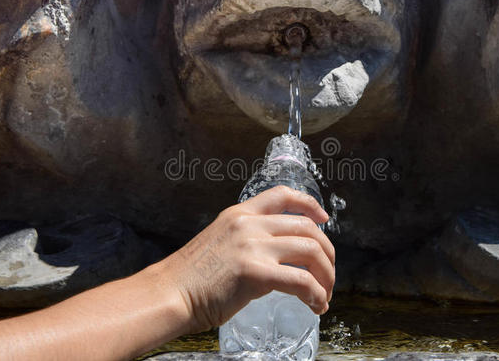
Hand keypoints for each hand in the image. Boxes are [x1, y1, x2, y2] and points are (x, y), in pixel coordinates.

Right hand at [158, 186, 334, 333]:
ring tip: (325, 293)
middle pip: (307, 227)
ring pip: (311, 252)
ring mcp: (253, 246)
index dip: (310, 204)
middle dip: (327, 252)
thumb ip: (247, 239)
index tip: (324, 218)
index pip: (283, 195)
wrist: (169, 293)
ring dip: (326, 275)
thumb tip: (275, 253)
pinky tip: (316, 305)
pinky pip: (302, 281)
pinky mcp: (255, 272)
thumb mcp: (219, 241)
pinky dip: (317, 294)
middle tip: (329, 272)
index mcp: (240, 214)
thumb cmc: (192, 277)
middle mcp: (249, 224)